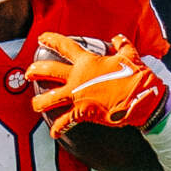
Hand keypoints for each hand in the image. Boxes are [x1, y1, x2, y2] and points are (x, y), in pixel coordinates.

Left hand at [28, 34, 169, 132]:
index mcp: (87, 61)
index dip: (51, 40)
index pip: (65, 46)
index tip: (41, 38)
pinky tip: (53, 132)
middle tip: (28, 73)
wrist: (141, 99)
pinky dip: (58, 128)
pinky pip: (64, 122)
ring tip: (34, 104)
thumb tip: (118, 37)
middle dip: (35, 71)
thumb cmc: (136, 77)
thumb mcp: (131, 55)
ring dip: (39, 101)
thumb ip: (122, 45)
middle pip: (49, 71)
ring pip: (49, 98)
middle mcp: (77, 77)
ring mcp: (78, 96)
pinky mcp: (82, 113)